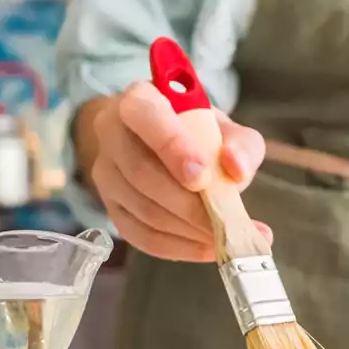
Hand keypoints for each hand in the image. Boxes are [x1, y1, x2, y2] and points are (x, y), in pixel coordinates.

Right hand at [85, 82, 270, 261]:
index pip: (146, 117)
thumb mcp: (226, 129)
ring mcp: (106, 173)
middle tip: (225, 222)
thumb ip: (241, 144)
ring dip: (188, 230)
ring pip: (143, 209)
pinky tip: (207, 248)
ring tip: (225, 237)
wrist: (165, 146)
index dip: (172, 148)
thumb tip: (237, 169)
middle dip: (188, 204)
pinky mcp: (111, 207)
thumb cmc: (197, 134)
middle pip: (141, 173)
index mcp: (138, 100)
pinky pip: (140, 235)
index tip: (202, 178)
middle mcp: (112, 133)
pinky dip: (178, 247)